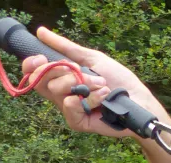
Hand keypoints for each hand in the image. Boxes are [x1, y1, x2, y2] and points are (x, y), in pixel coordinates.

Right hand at [21, 27, 157, 138]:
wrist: (139, 101)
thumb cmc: (119, 80)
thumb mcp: (91, 58)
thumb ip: (66, 47)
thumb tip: (40, 31)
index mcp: (61, 79)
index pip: (33, 73)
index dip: (31, 65)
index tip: (41, 58)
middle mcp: (61, 95)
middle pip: (40, 80)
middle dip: (61, 70)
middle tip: (81, 70)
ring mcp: (68, 109)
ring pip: (55, 90)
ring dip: (81, 82)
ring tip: (102, 84)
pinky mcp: (77, 122)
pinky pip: (70, 106)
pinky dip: (88, 98)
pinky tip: (103, 97)